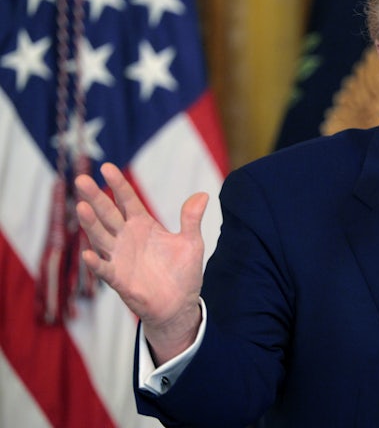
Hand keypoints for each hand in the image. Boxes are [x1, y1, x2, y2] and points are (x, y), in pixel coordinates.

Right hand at [75, 162, 208, 363]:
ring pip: (101, 237)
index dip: (118, 184)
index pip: (127, 200)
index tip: (106, 167)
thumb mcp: (191, 242)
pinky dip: (97, 263)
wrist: (180, 304)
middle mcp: (127, 238)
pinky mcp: (120, 279)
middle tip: (81, 180)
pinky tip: (88, 254)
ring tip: (82, 207)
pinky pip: (105, 270)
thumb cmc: (183, 272)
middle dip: (95, 197)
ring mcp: (120, 257)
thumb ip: (191, 219)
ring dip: (90, 224)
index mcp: (143, 225)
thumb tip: (203, 195)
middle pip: (108, 213)